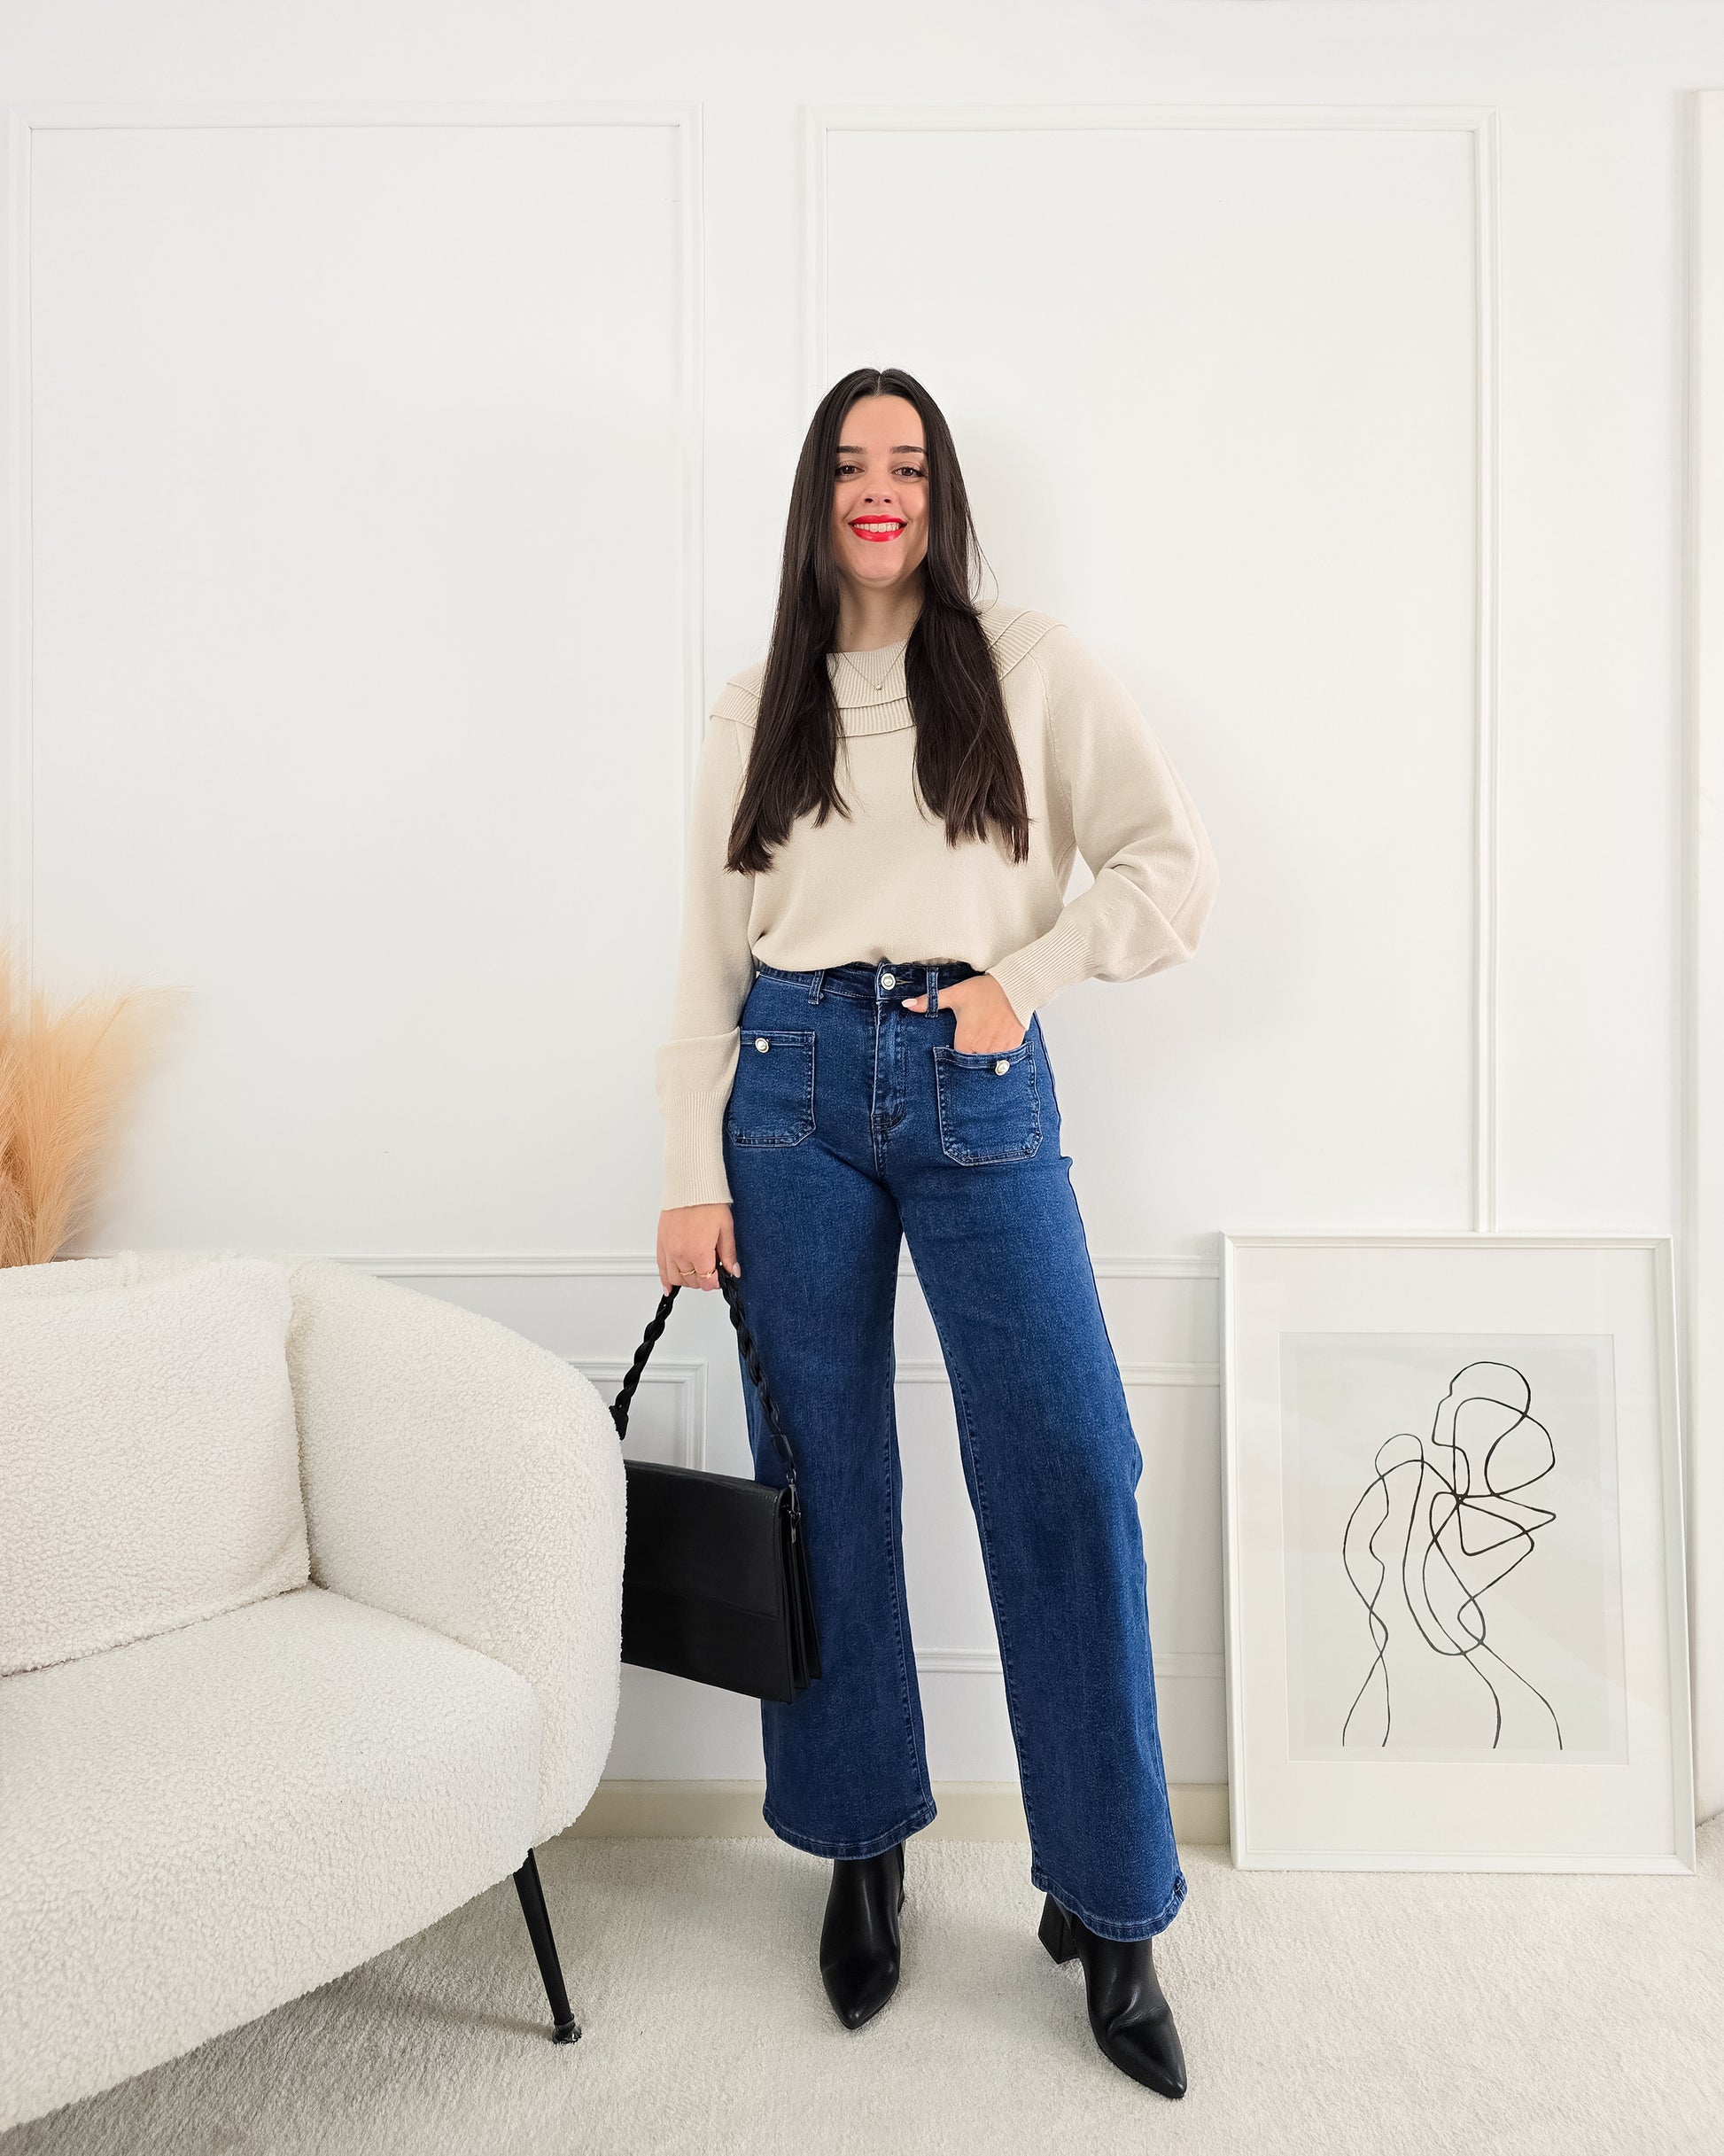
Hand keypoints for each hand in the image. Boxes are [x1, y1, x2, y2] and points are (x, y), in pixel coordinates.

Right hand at [657, 1203, 739, 1292]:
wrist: (690, 1186)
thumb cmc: (708, 1202)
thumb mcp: (726, 1228)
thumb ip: (728, 1254)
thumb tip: (733, 1271)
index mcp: (699, 1252)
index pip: (707, 1282)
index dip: (716, 1282)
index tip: (720, 1276)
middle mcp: (681, 1253)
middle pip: (692, 1282)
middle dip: (703, 1280)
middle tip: (710, 1269)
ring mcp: (668, 1250)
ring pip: (676, 1279)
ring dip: (687, 1280)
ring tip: (695, 1272)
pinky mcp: (661, 1244)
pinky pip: (660, 1269)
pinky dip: (665, 1280)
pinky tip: (669, 1286)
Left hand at [900, 972, 1025, 1053]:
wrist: (1014, 987)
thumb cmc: (982, 991)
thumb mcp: (954, 995)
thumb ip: (930, 1002)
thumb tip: (907, 1005)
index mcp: (965, 1042)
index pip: (957, 1060)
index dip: (957, 1054)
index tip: (960, 1045)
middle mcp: (982, 1050)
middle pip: (973, 1063)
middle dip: (972, 1054)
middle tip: (974, 1039)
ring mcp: (999, 1050)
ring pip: (989, 1062)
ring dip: (985, 1054)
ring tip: (985, 1040)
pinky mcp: (1012, 1047)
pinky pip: (1004, 1058)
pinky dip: (1000, 1052)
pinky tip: (997, 1040)